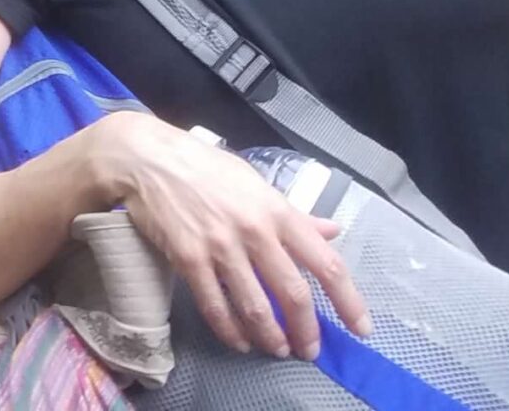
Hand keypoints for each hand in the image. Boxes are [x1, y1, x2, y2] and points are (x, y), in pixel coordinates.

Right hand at [86, 111, 371, 360]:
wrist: (149, 159)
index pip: (325, 262)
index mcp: (277, 211)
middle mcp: (255, 230)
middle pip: (293, 293)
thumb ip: (295, 214)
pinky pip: (214, 305)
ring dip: (270, 336)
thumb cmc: (206, 168)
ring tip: (277, 348)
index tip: (360, 328)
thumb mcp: (257, 183)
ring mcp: (220, 245)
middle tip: (308, 349)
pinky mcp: (188, 258)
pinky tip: (239, 341)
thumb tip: (332, 231)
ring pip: (255, 306)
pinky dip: (230, 331)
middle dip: (306, 330)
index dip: (348, 300)